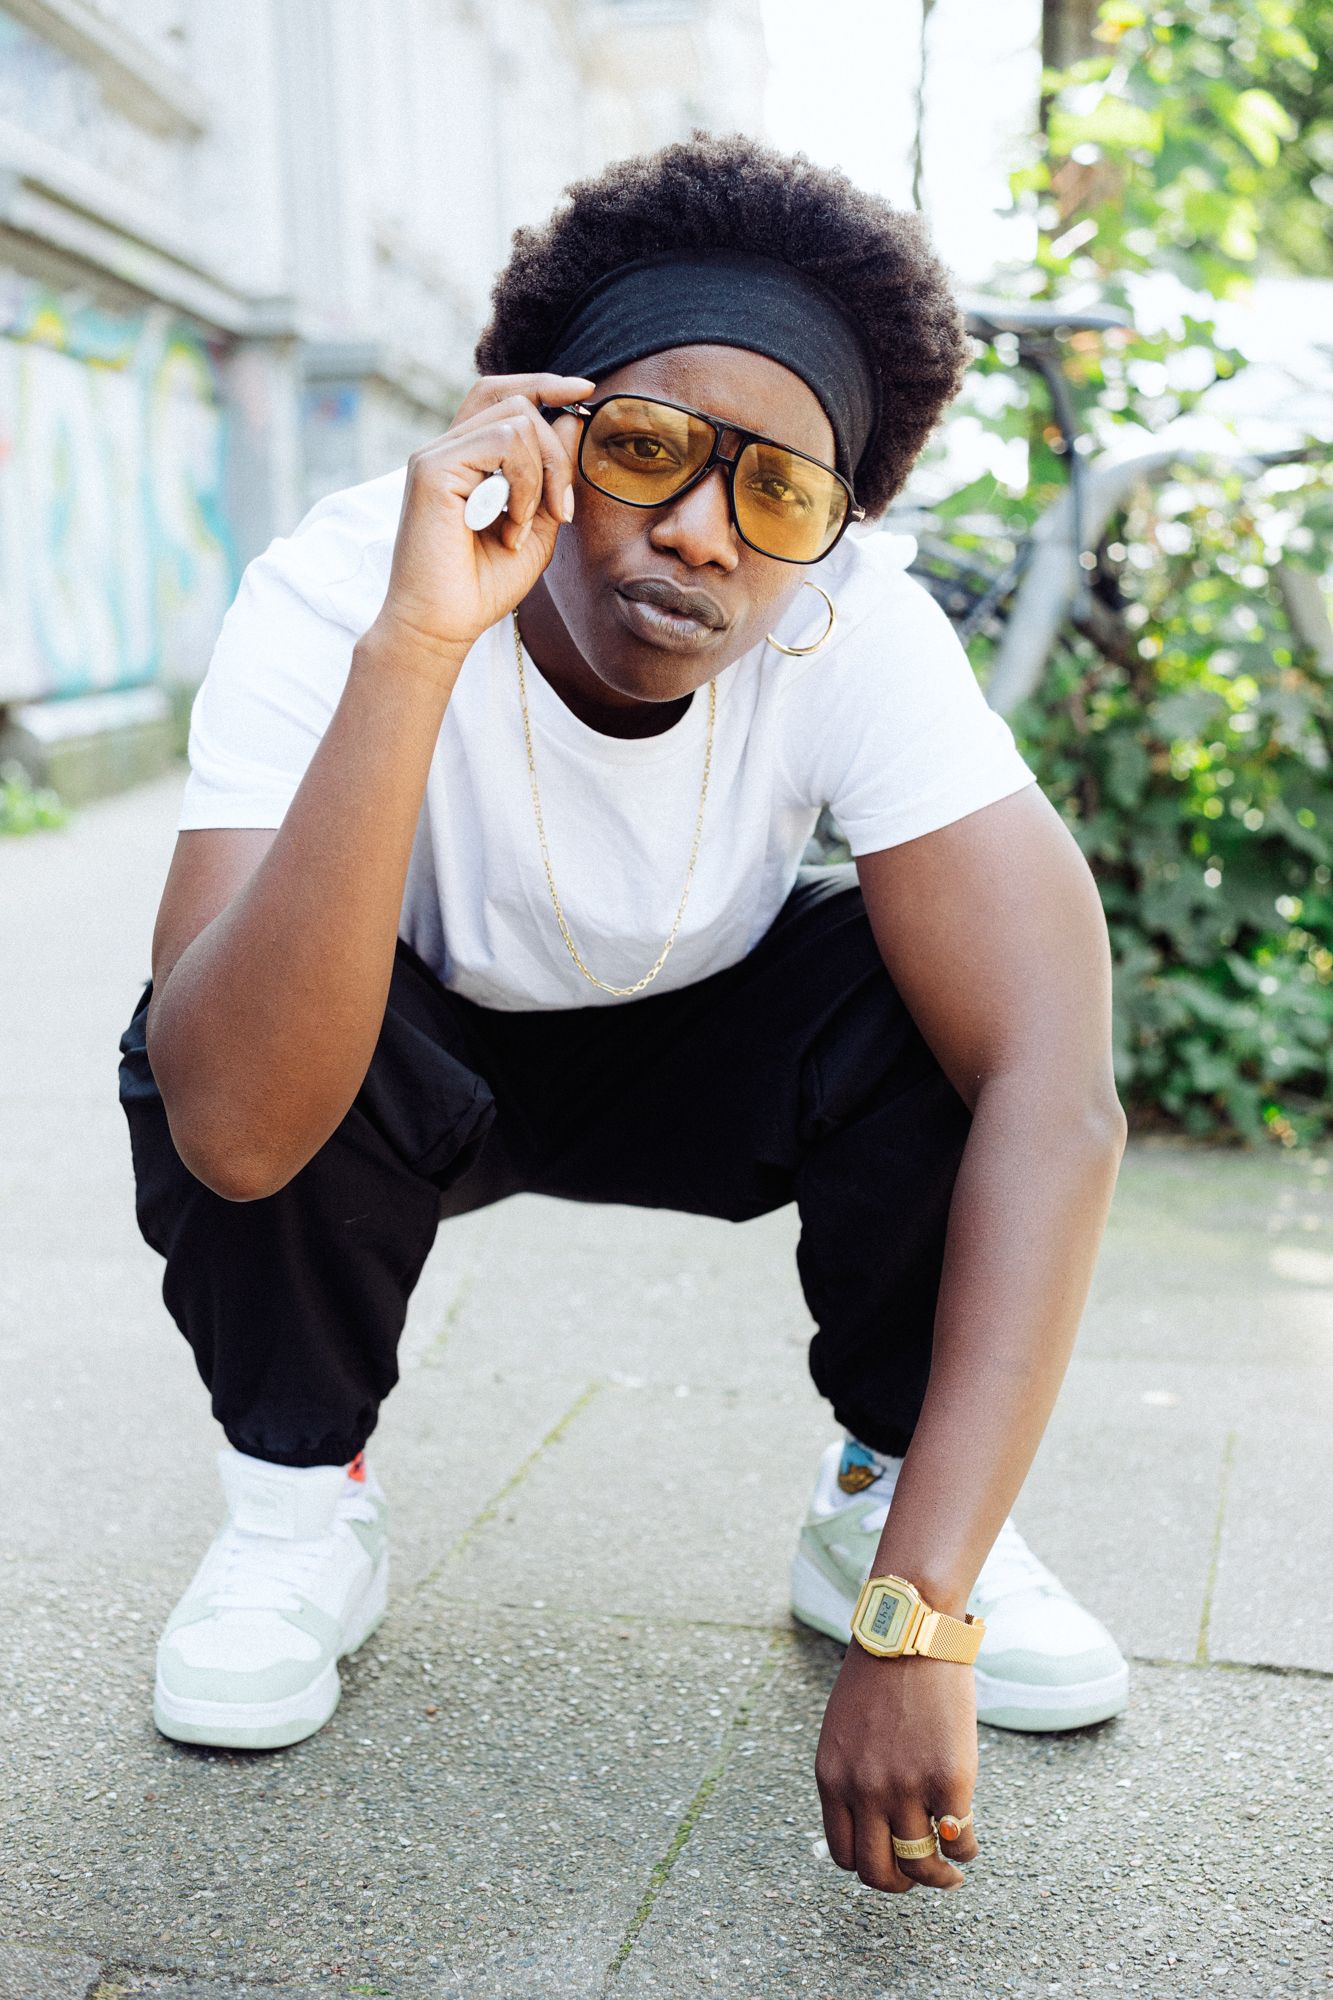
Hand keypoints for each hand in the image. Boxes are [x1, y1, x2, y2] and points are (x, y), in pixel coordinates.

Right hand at [367, 371, 594, 676]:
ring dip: (541, 475)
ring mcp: (435, 455)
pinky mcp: (431, 468)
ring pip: (516, 418)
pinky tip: (512, 525)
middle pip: (517, 401)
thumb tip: (571, 419)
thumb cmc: (482, 586)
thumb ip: (553, 474)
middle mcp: (446, 448)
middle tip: (564, 510)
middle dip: (557, 451)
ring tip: (525, 527)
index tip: (586, 392)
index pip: (501, 394)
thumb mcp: (537, 526)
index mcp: (466, 458)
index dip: (545, 384)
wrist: (442, 627)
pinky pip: (502, 441)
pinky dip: (523, 484)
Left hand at [815, 1642, 979, 1892]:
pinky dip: (966, 1851)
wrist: (910, 1632)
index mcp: (833, 1778)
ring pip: (921, 1866)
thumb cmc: (878, 1677)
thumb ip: (850, 1775)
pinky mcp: (948, 1778)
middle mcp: (864, 1790)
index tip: (890, 1862)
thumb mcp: (843, 1731)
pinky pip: (960, 1841)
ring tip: (951, 1874)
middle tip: (921, 1877)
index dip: (870, 1867)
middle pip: (880, 1873)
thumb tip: (871, 1824)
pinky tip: (968, 1843)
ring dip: (939, 1879)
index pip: (844, 1855)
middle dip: (903, 1885)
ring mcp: (906, 1787)